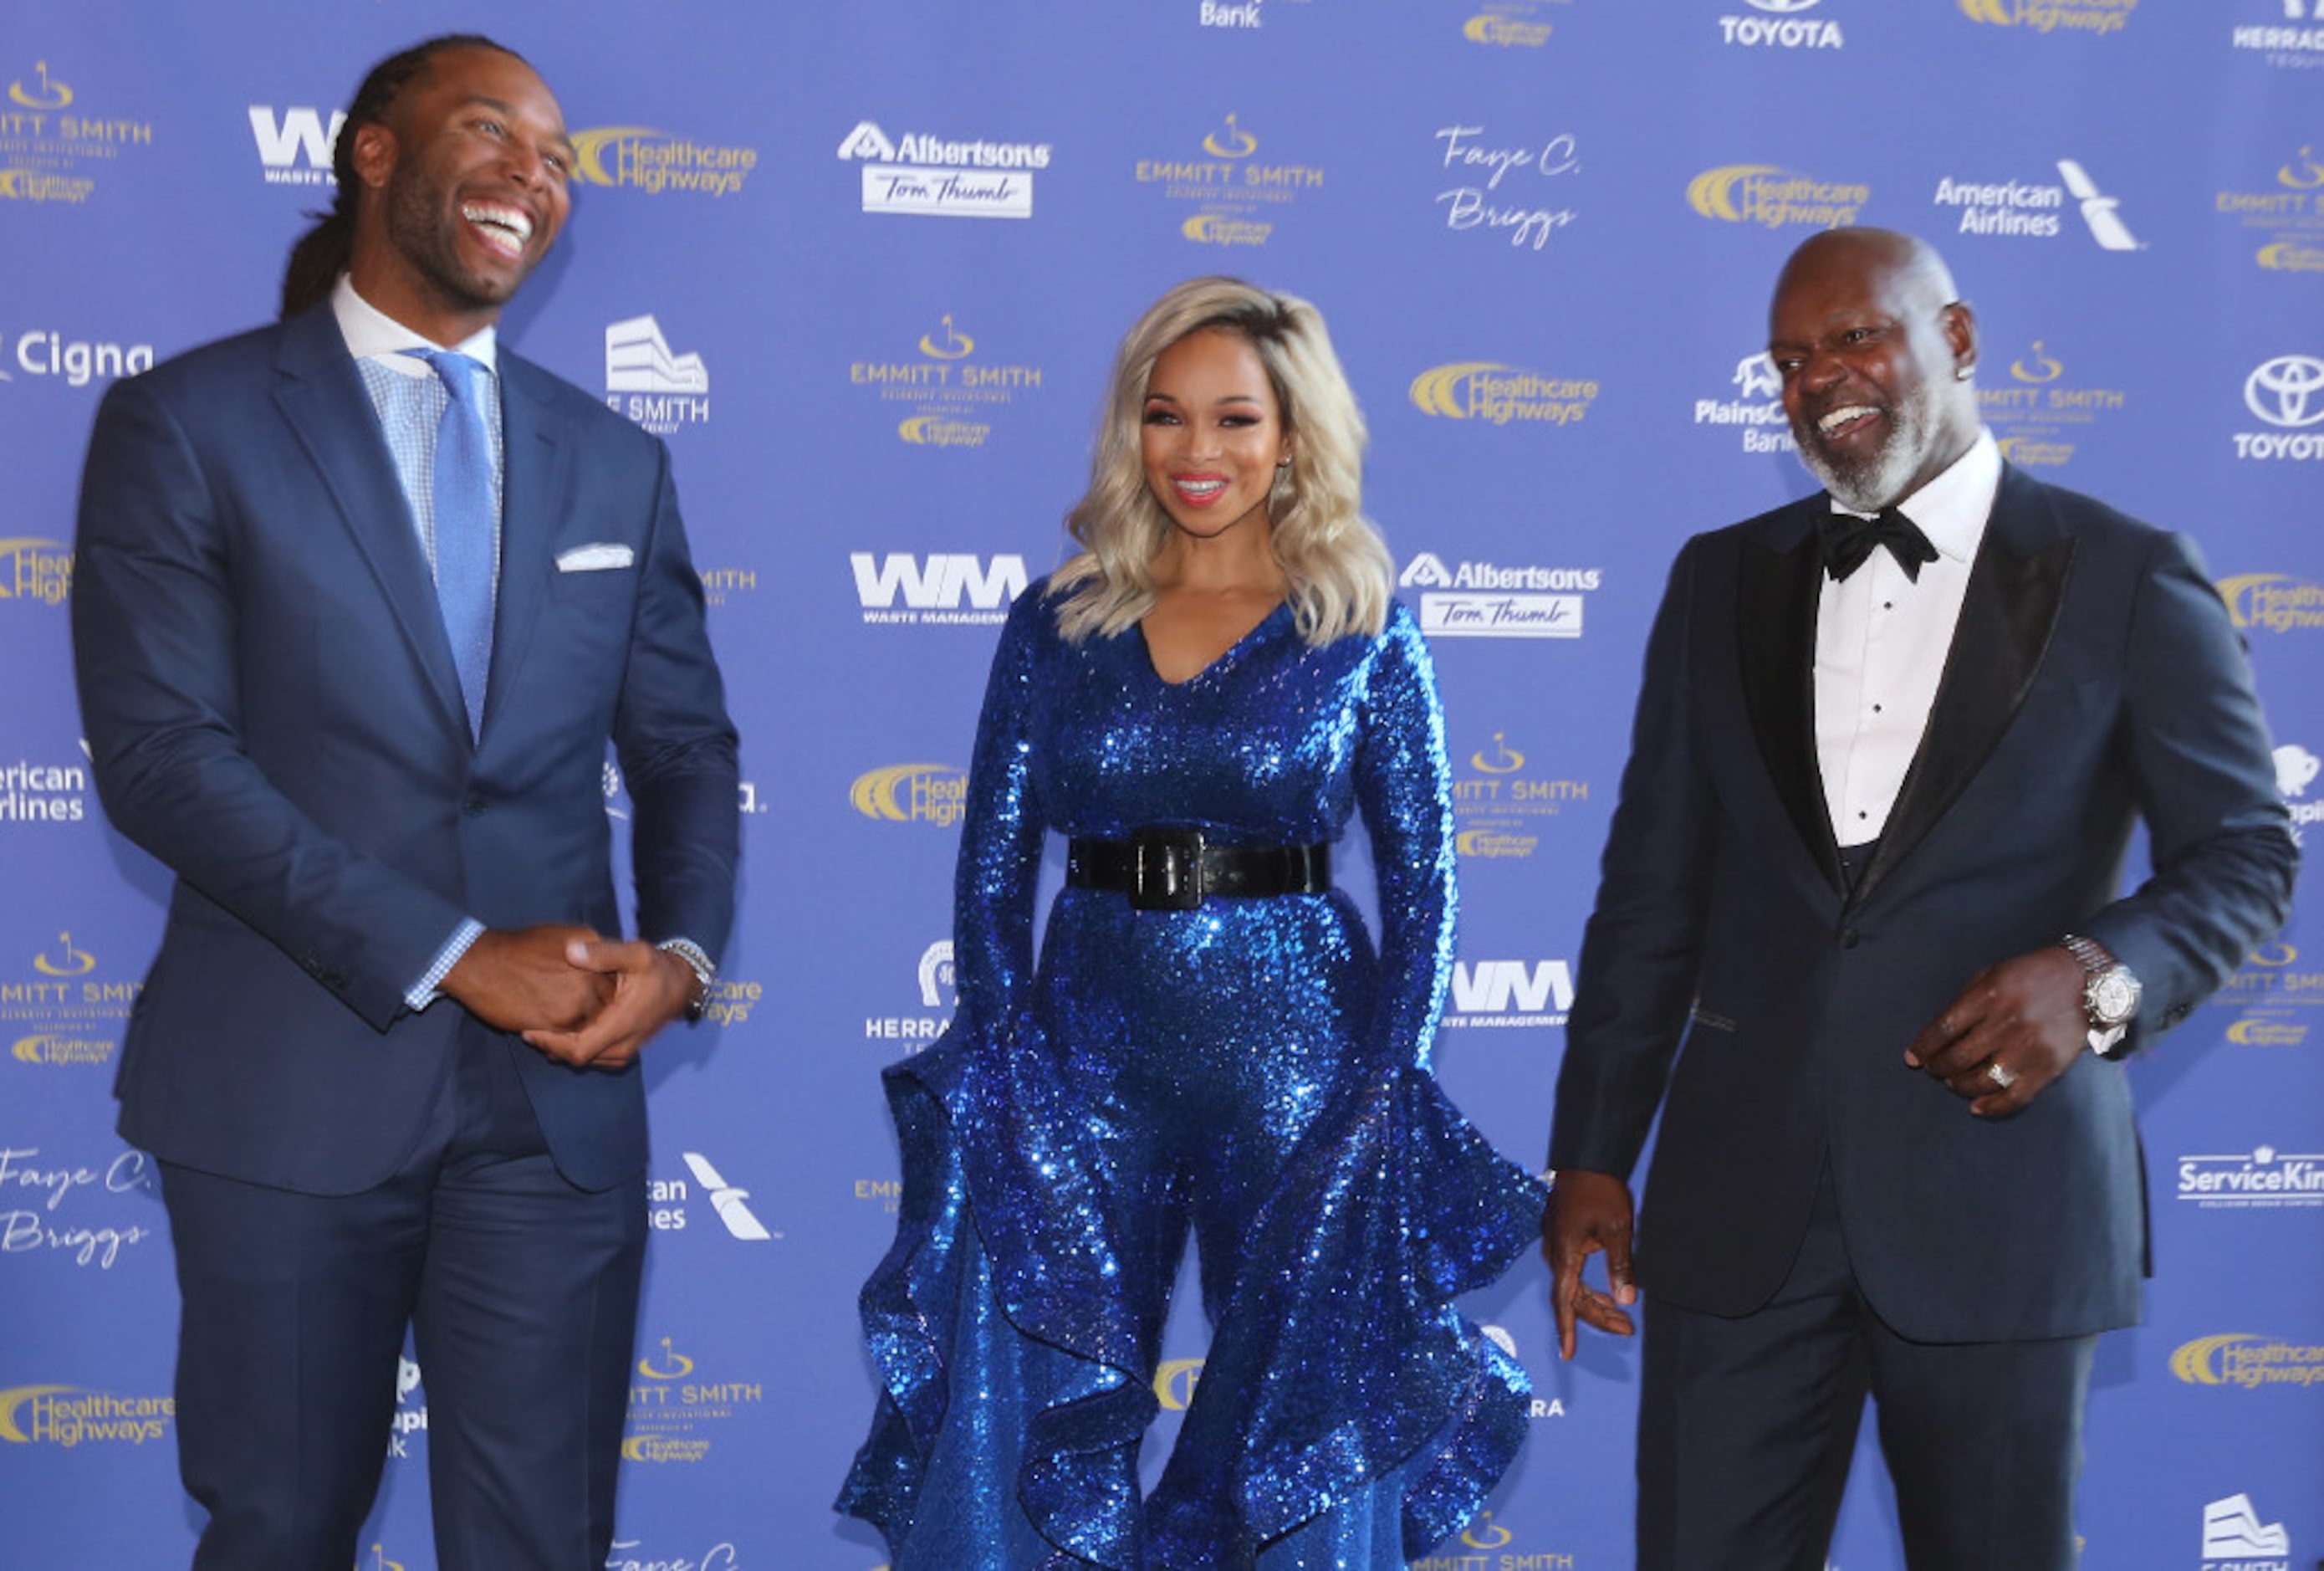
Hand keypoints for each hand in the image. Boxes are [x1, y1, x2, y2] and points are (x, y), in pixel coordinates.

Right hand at [441, 924, 610, 1034]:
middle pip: (608, 1000)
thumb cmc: (515, 949)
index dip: (604, 989)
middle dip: (598, 1010)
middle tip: (587, 1021)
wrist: (479, 963)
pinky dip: (567, 1042)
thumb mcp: (559, 936)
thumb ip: (587, 950)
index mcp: (591, 948)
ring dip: (584, 1029)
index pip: (613, 974)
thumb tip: (601, 966)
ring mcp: (577, 998)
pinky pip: (575, 1038)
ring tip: (570, 1033)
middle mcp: (590, 973)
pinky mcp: (560, 1020)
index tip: (596, 998)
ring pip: (593, 1021)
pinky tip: (555, 1041)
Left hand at [520, 938, 699, 1070]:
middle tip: (528, 1028)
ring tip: (542, 1031)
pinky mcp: (628, 1047)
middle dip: (552, 1047)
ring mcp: (628, 1048)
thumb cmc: (658, 967)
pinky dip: (578, 1049)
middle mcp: (625, 1043)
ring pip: (588, 1060)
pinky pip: (597, 1057)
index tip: (529, 1030)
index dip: (551, 1043)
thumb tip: (570, 951)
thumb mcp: (635, 953)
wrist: (683, 984)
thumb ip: (603, 953)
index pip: (579, 1049)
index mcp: (623, 1023)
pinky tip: (565, 1034)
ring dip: (563, 1049)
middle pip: (579, 1058)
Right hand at [1543, 1168, 1636, 1358]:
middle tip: (1627, 1329)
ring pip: (1570, 1286)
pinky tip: (1605, 1293)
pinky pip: (1570, 1272)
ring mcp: (1554, 1244)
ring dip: (1593, 1303)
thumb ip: (1620, 1266)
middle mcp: (1554, 1252)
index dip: (1567, 1328)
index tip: (1568, 1353)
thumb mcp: (1619, 1230)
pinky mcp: (1560, 1237)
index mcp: (1565, 1252)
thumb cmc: (1602, 1191)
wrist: (1586, 1158)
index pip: (1565, 1300)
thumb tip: (1626, 1300)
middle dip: (1597, 1317)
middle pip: (1571, 1297)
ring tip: (1621, 1317)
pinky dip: (1586, 1287)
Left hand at [1903, 946, 2088, 1116]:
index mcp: (1988, 997)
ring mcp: (2028, 1049)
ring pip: (1981, 1081)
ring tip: (1953, 1081)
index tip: (1912, 1058)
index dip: (1923, 1048)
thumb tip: (1937, 1034)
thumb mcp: (1992, 973)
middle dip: (1938, 1067)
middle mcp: (2006, 1024)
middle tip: (1934, 1068)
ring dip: (1959, 1085)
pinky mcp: (2048, 1068)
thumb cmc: (2032, 975)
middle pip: (1958, 1058)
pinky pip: (2015, 1097)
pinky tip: (1976, 1107)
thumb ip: (1965, 1001)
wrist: (2086, 981)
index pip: (1943, 1029)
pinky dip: (1992, 1107)